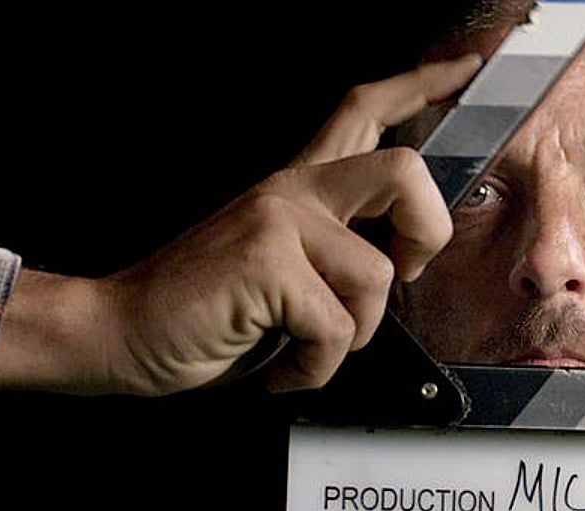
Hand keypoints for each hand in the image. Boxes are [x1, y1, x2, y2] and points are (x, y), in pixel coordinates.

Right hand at [0, 54, 481, 395]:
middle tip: (406, 268)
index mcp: (299, 187)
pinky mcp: (265, 261)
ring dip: (351, 337)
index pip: (365, 111)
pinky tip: (282, 367)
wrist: (118, 332)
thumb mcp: (283, 269)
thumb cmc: (207, 311)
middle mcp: (292, 190)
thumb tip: (400, 265)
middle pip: (402, 169)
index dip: (422, 85)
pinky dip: (316, 367)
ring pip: (376, 277)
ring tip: (304, 347)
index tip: (465, 69)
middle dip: (429, 230)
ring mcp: (278, 220)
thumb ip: (334, 251)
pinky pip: (339, 328)